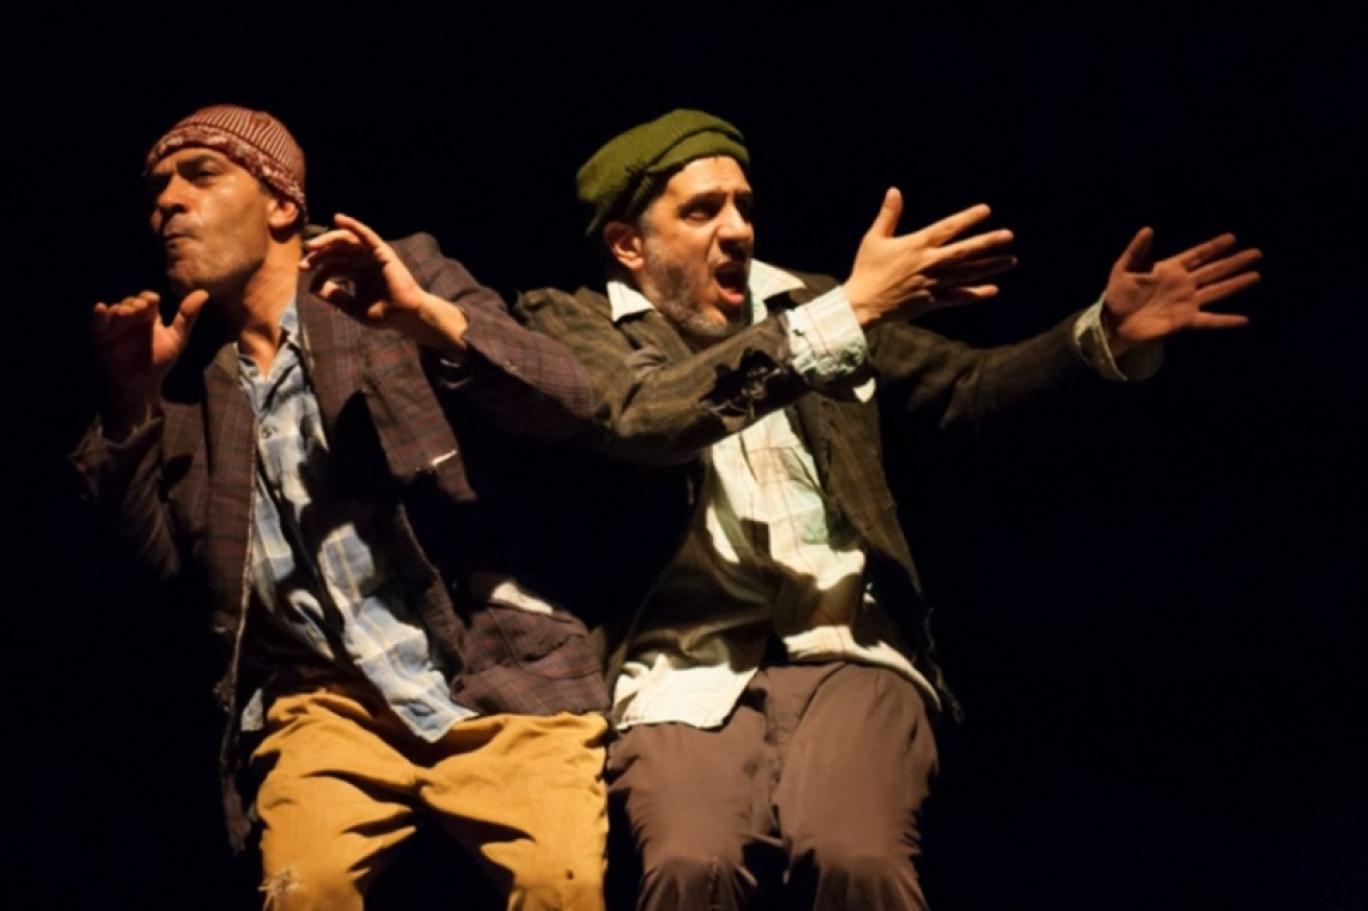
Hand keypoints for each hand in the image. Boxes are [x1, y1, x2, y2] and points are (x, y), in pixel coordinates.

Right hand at [91, 288, 207, 437]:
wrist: (141, 385)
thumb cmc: (159, 361)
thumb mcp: (176, 339)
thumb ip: (188, 316)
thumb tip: (204, 292)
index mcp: (149, 316)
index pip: (148, 299)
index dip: (148, 297)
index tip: (152, 300)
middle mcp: (132, 318)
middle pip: (131, 303)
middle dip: (134, 303)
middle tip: (138, 308)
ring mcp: (115, 327)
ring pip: (115, 311)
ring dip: (119, 309)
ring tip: (125, 312)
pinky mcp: (101, 337)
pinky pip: (96, 323)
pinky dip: (98, 315)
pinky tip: (101, 308)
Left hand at [300, 213, 467, 353]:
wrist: (405, 316)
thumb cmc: (383, 315)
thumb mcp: (352, 307)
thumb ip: (334, 296)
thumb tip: (312, 288)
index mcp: (356, 274)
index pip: (332, 266)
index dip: (318, 272)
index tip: (307, 281)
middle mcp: (362, 262)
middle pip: (335, 252)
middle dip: (318, 256)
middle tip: (304, 263)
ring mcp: (371, 255)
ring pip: (346, 241)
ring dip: (328, 239)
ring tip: (312, 245)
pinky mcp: (381, 252)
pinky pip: (366, 235)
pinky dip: (353, 225)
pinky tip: (339, 219)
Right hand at [842, 189, 1016, 326]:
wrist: (863, 304)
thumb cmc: (867, 269)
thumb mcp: (874, 238)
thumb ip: (888, 215)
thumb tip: (894, 191)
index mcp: (917, 245)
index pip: (948, 228)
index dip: (968, 218)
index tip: (986, 210)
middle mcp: (930, 263)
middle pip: (965, 251)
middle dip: (989, 242)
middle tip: (1009, 236)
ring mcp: (933, 283)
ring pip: (968, 274)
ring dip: (991, 266)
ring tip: (1011, 260)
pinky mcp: (932, 302)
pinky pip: (959, 297)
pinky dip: (977, 294)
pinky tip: (994, 290)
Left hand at [1103, 228, 1261, 355]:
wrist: (1114, 323)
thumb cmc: (1117, 296)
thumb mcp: (1123, 269)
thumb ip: (1137, 251)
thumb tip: (1148, 229)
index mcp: (1170, 269)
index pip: (1197, 255)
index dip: (1214, 247)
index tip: (1232, 237)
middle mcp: (1183, 284)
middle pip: (1214, 270)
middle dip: (1234, 261)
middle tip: (1256, 252)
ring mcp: (1186, 302)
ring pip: (1217, 290)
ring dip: (1236, 283)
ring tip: (1255, 275)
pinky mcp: (1185, 320)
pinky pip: (1209, 320)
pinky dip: (1226, 321)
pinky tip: (1244, 320)